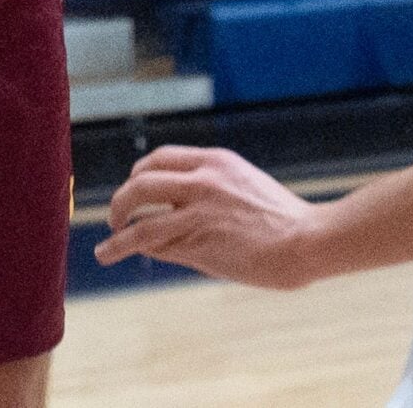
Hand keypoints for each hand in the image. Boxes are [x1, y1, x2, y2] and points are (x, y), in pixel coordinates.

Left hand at [96, 146, 324, 286]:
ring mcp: (197, 212)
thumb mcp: (244, 185)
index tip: (134, 188)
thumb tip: (180, 211)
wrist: (306, 239)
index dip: (140, 173)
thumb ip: (212, 190)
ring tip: (106, 247)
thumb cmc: (284, 219)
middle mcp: (201, 181)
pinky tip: (117, 254)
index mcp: (215, 161)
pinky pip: (155, 244)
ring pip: (140, 218)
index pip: (161, 158)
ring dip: (117, 234)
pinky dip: (132, 249)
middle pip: (141, 182)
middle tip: (116, 216)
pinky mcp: (197, 243)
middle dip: (122, 199)